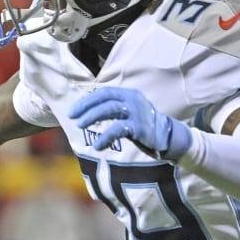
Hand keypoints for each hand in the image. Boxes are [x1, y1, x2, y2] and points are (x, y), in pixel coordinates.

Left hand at [66, 87, 192, 159]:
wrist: (167, 136)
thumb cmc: (142, 125)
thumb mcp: (128, 112)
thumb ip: (112, 109)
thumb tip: (86, 112)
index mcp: (128, 94)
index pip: (103, 93)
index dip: (86, 101)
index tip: (73, 111)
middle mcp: (132, 99)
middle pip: (105, 99)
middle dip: (86, 107)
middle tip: (72, 117)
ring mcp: (137, 113)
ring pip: (110, 110)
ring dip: (92, 117)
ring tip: (79, 126)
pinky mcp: (139, 127)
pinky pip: (118, 129)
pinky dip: (105, 137)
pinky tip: (97, 146)